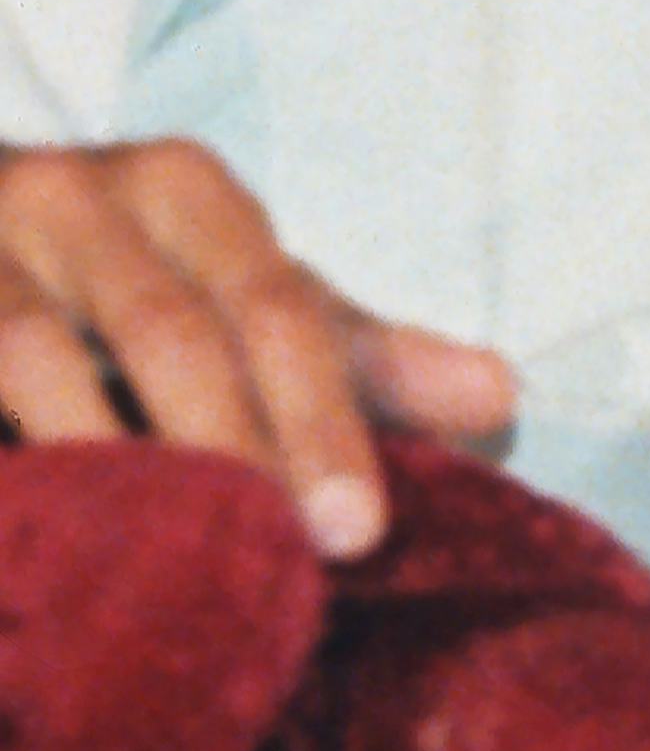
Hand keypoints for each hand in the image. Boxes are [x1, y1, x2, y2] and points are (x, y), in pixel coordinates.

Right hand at [0, 138, 512, 556]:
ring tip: (160, 562)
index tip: (357, 530)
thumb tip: (500, 396)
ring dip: (106, 462)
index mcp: (181, 188)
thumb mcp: (243, 293)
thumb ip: (358, 352)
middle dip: (231, 450)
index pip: (277, 308)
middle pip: (166, 332)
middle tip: (283, 560)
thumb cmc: (126, 274)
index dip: (322, 421)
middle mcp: (71, 193)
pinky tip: (45, 528)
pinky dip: (15, 461)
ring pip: (32, 356)